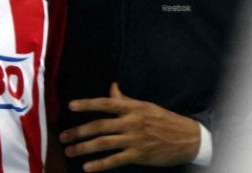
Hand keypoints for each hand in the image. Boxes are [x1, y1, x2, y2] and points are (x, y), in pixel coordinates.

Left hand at [59, 82, 199, 171]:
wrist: (188, 138)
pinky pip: (115, 160)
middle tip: (63, 136)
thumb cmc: (165, 120)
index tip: (70, 106)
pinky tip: (87, 167)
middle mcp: (131, 122)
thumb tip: (111, 87)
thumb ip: (125, 99)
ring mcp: (135, 139)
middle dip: (79, 131)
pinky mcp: (139, 155)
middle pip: (99, 126)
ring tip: (70, 151)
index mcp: (132, 108)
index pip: (105, 103)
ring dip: (84, 148)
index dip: (87, 104)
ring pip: (104, 143)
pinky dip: (100, 164)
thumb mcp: (145, 105)